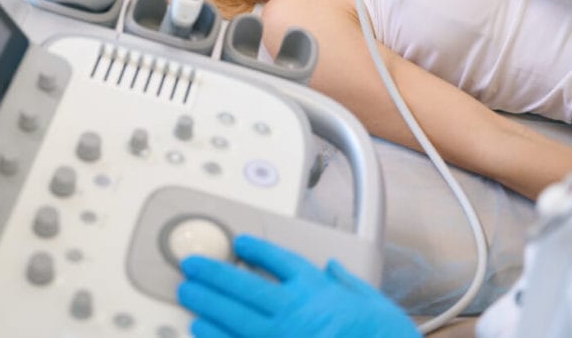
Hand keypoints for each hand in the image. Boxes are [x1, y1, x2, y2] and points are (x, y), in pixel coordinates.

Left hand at [178, 234, 418, 337]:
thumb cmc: (384, 336)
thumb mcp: (373, 301)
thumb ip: (347, 283)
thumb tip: (332, 268)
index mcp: (317, 290)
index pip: (279, 261)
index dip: (255, 250)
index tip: (239, 243)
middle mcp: (294, 311)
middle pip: (244, 287)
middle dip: (213, 273)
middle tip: (191, 265)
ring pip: (233, 316)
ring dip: (206, 303)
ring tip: (187, 292)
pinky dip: (215, 337)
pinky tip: (199, 328)